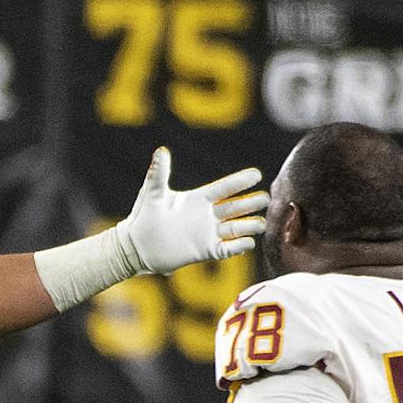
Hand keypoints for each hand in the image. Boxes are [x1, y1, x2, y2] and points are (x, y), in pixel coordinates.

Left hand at [117, 148, 267, 275]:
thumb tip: (161, 151)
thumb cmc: (143, 218)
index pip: (224, 188)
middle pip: (235, 207)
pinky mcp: (205, 251)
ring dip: (249, 226)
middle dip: (251, 203)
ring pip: (235, 228)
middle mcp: (207, 216)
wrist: (136, 247)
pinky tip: (249, 243)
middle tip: (266, 198)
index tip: (256, 174)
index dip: (239, 182)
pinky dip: (238, 247)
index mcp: (198, 199)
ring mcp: (207, 234)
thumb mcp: (152, 194)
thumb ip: (159, 174)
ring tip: (263, 224)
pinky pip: (226, 249)